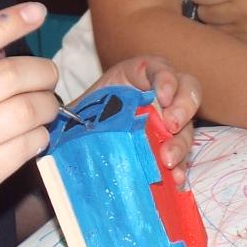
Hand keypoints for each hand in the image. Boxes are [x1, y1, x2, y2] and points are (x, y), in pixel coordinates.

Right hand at [0, 2, 60, 246]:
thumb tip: (1, 51)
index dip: (3, 24)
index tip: (35, 13)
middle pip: (2, 78)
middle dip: (38, 72)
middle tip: (48, 76)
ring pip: (19, 115)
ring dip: (45, 106)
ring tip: (47, 107)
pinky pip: (19, 152)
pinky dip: (37, 139)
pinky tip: (36, 137)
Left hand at [82, 54, 202, 186]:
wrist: (85, 139)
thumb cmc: (85, 116)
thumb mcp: (81, 106)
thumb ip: (76, 110)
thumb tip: (58, 122)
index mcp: (139, 75)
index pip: (159, 69)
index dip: (165, 79)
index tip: (161, 97)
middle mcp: (161, 95)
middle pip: (187, 91)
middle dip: (183, 107)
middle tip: (172, 126)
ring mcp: (170, 121)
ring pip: (186, 126)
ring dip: (181, 143)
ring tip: (168, 160)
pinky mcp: (170, 146)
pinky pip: (183, 155)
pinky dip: (181, 166)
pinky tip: (176, 178)